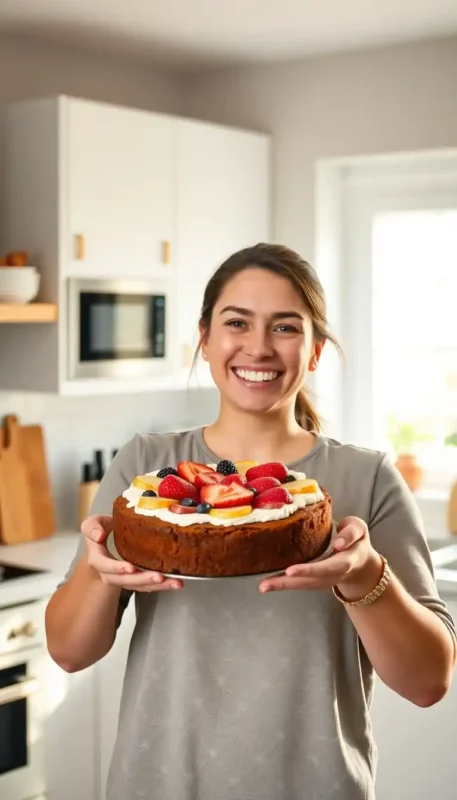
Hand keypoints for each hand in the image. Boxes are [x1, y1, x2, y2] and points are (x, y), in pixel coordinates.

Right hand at [81, 514, 182, 592]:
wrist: (105, 540)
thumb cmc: (101, 530)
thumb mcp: (93, 523)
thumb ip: (92, 526)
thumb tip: (98, 535)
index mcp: (98, 558)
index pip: (105, 566)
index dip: (116, 568)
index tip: (130, 568)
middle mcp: (110, 573)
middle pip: (125, 581)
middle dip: (142, 580)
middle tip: (159, 577)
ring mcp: (124, 578)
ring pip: (139, 586)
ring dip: (157, 586)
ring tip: (174, 582)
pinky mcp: (136, 579)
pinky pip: (147, 585)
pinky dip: (162, 586)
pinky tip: (175, 583)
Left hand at [258, 516, 382, 596]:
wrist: (361, 565)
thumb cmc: (357, 542)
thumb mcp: (359, 530)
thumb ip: (351, 533)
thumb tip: (338, 543)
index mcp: (345, 562)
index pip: (327, 567)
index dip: (309, 570)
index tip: (291, 570)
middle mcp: (332, 576)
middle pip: (309, 581)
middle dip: (288, 582)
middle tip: (266, 584)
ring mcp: (323, 582)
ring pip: (302, 585)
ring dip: (281, 586)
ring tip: (263, 587)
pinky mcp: (314, 582)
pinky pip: (299, 584)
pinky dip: (283, 585)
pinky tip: (267, 584)